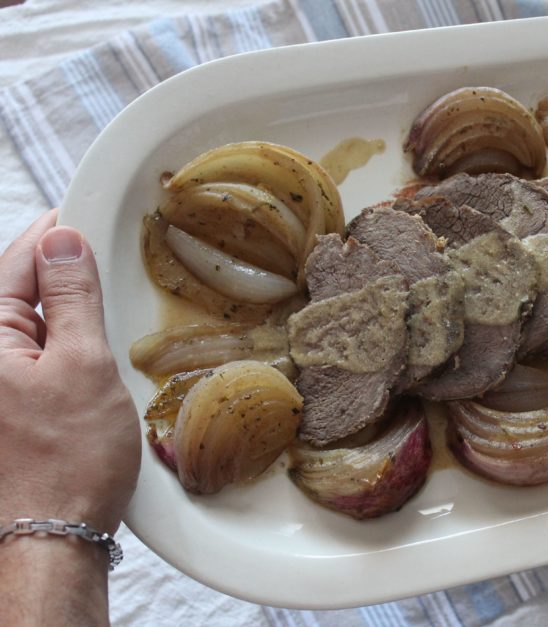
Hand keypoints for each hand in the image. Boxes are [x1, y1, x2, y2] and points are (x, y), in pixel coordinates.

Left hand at [0, 212, 140, 532]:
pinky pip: (31, 354)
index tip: (87, 214)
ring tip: (104, 301)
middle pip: (16, 290)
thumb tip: (63, 240)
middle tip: (106, 255)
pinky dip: (62, 342)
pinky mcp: (6, 406)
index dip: (55, 233)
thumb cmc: (66, 462)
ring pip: (26, 323)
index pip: (15, 261)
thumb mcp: (82, 364)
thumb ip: (70, 297)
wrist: (51, 537)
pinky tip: (89, 346)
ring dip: (64, 309)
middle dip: (60, 269)